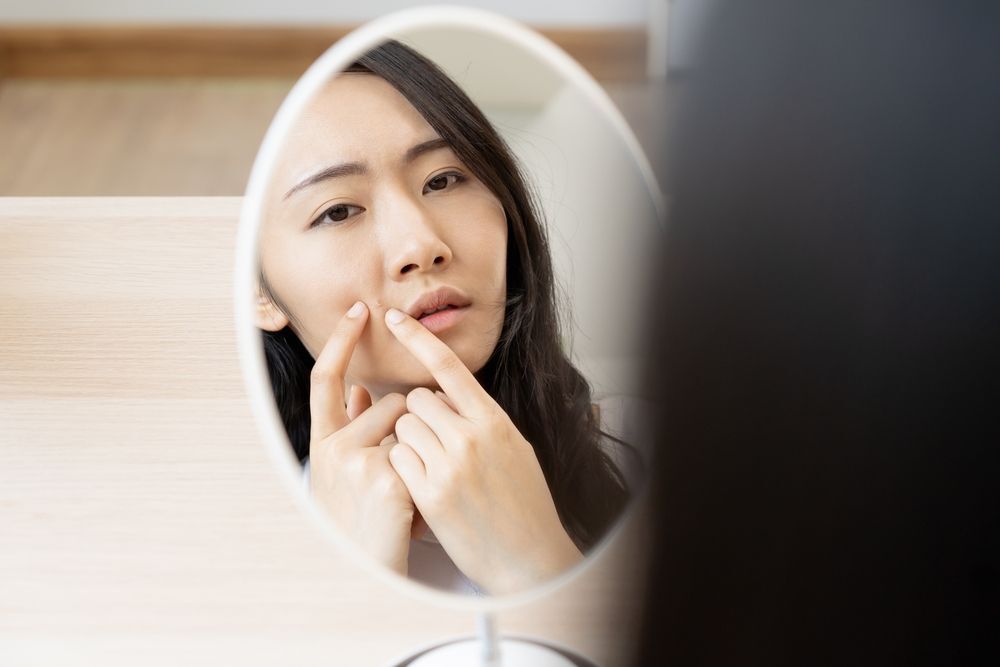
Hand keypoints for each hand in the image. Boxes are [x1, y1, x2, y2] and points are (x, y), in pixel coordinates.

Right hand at [307, 301, 415, 575]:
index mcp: (324, 445)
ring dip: (425, 451)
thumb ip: (356, 431)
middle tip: (404, 474)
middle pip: (391, 402)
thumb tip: (364, 391)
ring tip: (411, 493)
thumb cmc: (367, 524)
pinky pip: (426, 450)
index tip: (361, 310)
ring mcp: (358, 465)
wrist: (376, 574)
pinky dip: (432, 475)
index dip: (341, 342)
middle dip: (412, 428)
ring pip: (412, 424)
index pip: (327, 380)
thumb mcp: (351, 476)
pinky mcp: (387, 479)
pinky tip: (416, 507)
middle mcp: (333, 450)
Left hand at [383, 308, 583, 593]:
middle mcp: (471, 437)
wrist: (528, 557)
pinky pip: (398, 458)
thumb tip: (450, 393)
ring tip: (432, 465)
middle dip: (417, 414)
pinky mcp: (429, 493)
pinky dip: (403, 466)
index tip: (394, 317)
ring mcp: (449, 465)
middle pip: (417, 399)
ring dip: (408, 440)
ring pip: (403, 427)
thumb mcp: (514, 448)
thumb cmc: (524, 503)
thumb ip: (481, 418)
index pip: (448, 366)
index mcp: (494, 420)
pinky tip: (423, 484)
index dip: (417, 337)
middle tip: (434, 440)